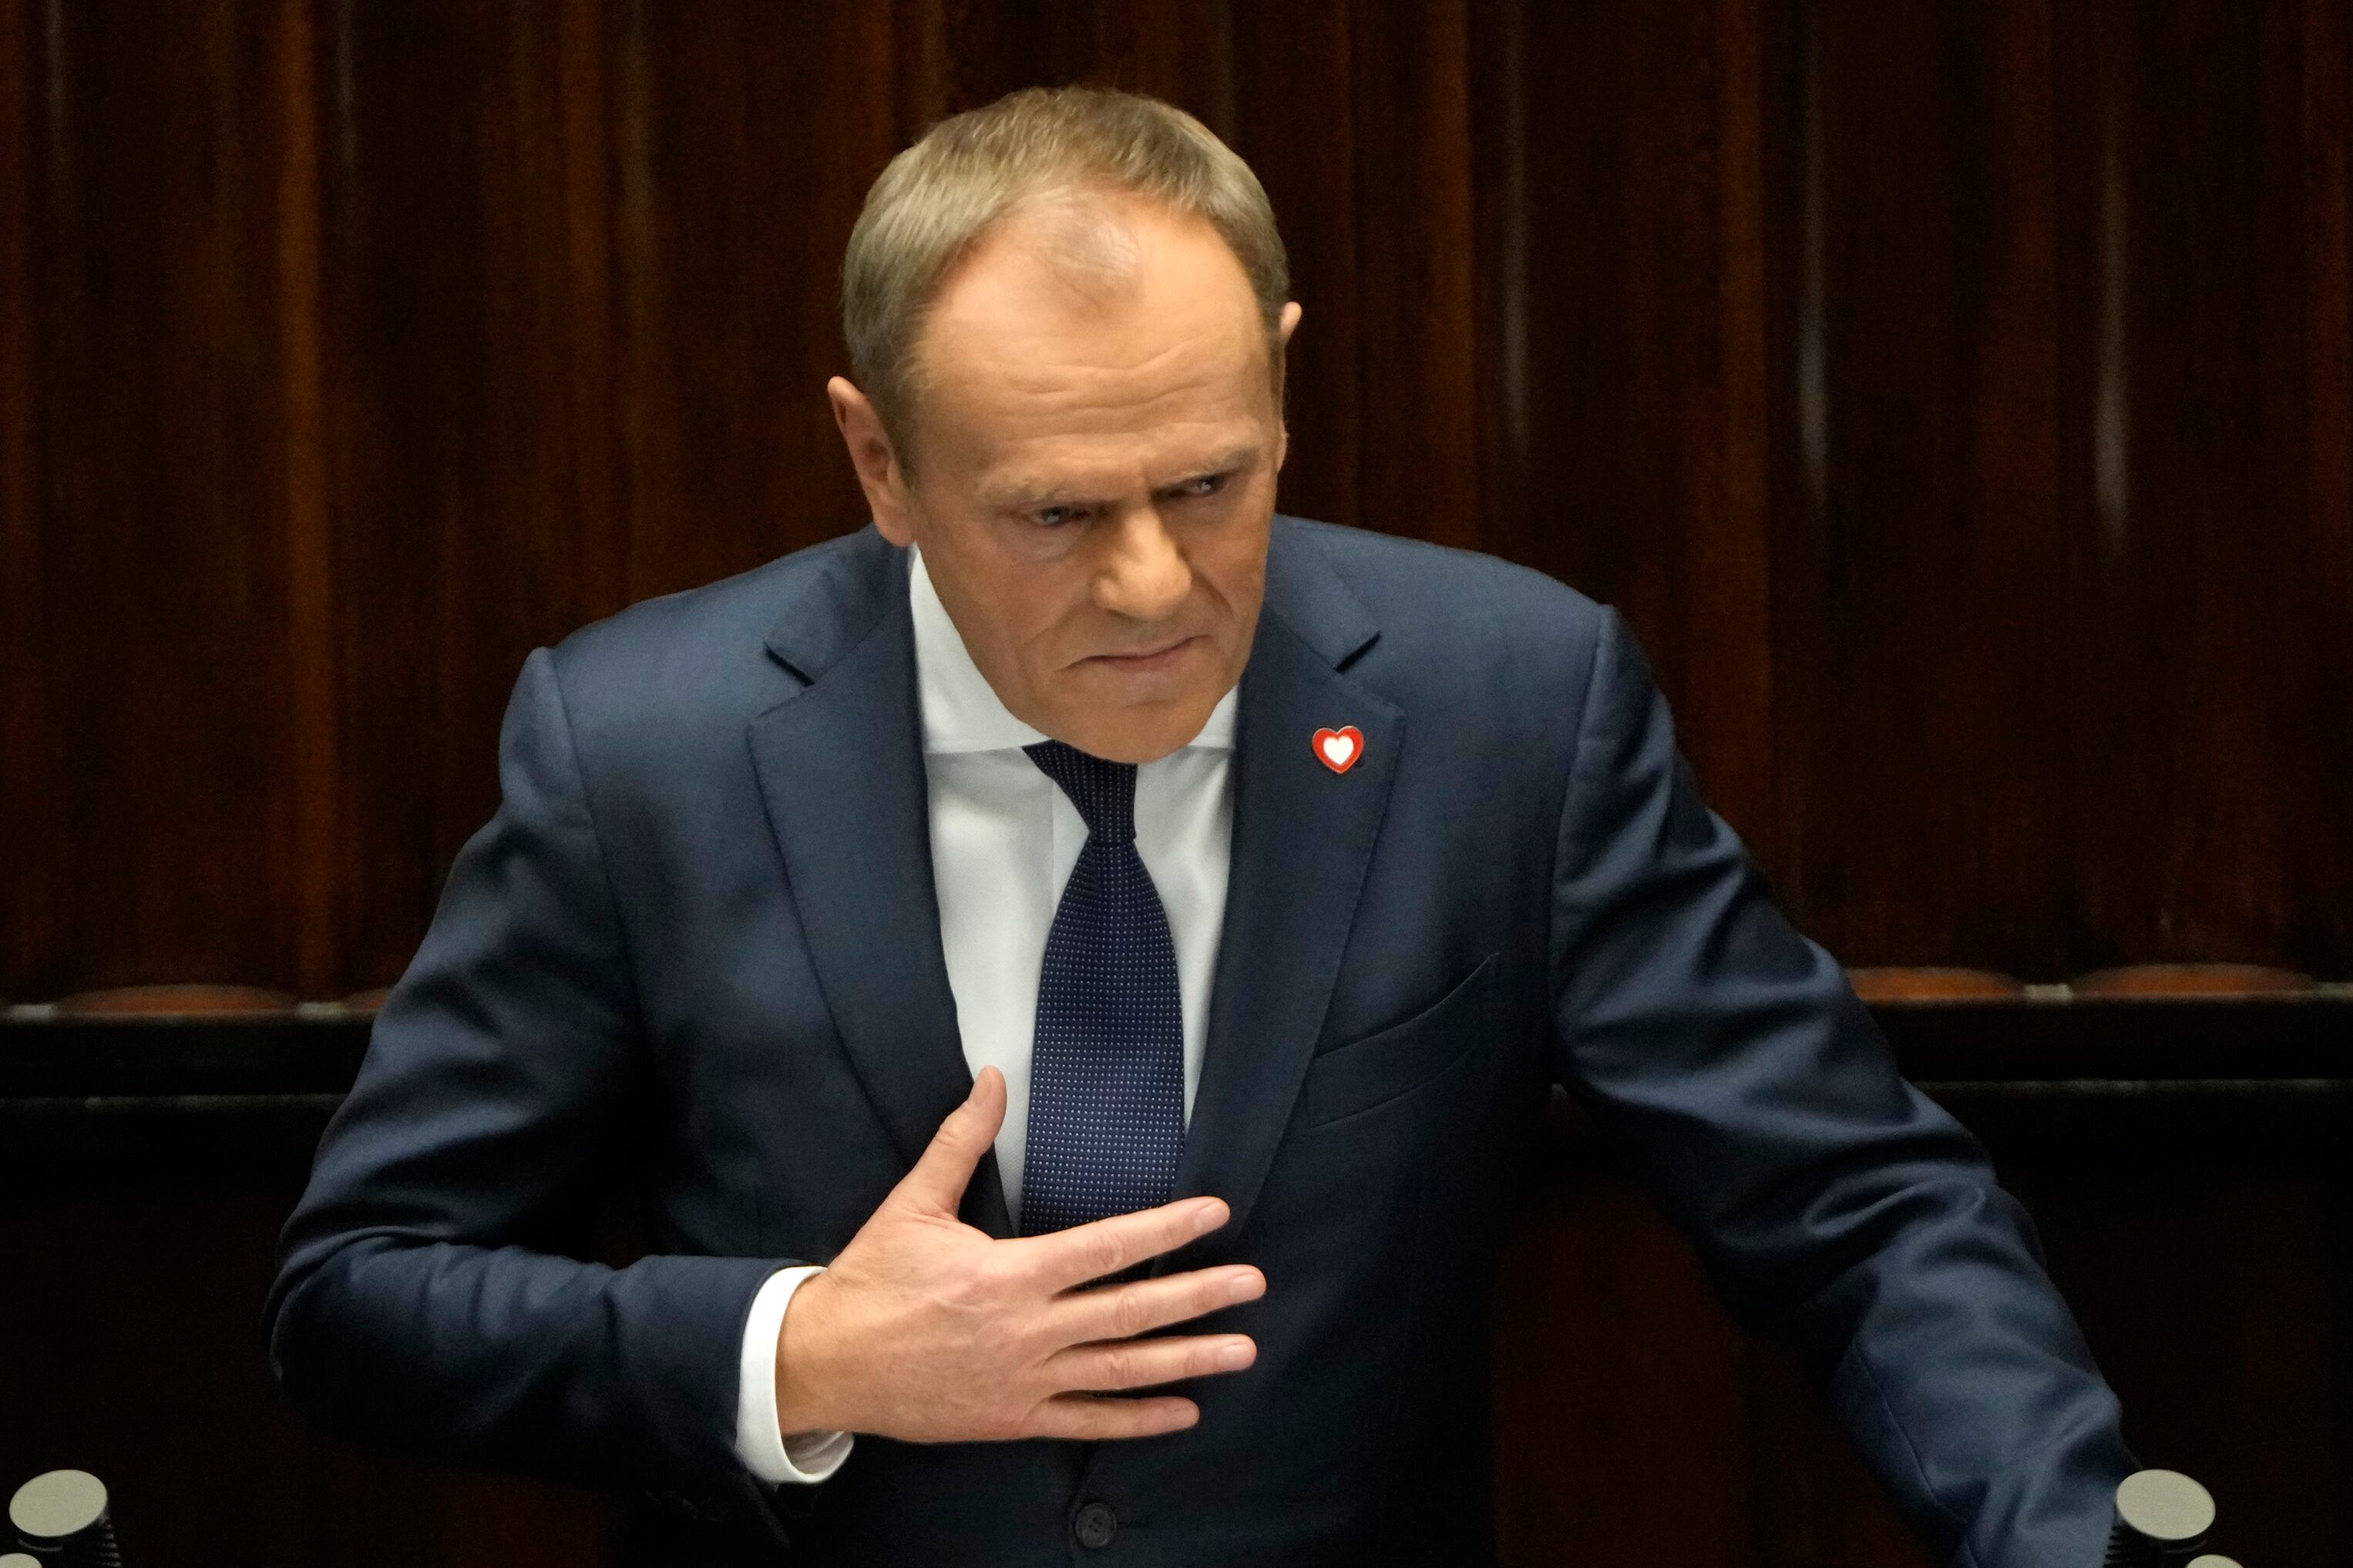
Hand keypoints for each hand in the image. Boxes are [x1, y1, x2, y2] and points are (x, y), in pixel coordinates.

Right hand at [774, 1067, 1263, 1442]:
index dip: (1164, 1229)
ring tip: (1242, 1349)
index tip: (1213, 1214)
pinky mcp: (1014, 1418)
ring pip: (1121, 1371)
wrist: (826, 1362)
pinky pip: (1088, 1421)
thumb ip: (960, 1141)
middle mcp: (1028, 1330)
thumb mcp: (913, 1204)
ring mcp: (1025, 1380)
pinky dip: (1138, 1419)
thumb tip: (991, 1078)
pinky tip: (1184, 1412)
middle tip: (1254, 1284)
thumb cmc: (871, 1280)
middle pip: (1130, 1311)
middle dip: (1198, 1296)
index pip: (1106, 1246)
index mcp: (1010, 1273)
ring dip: (1187, 1360)